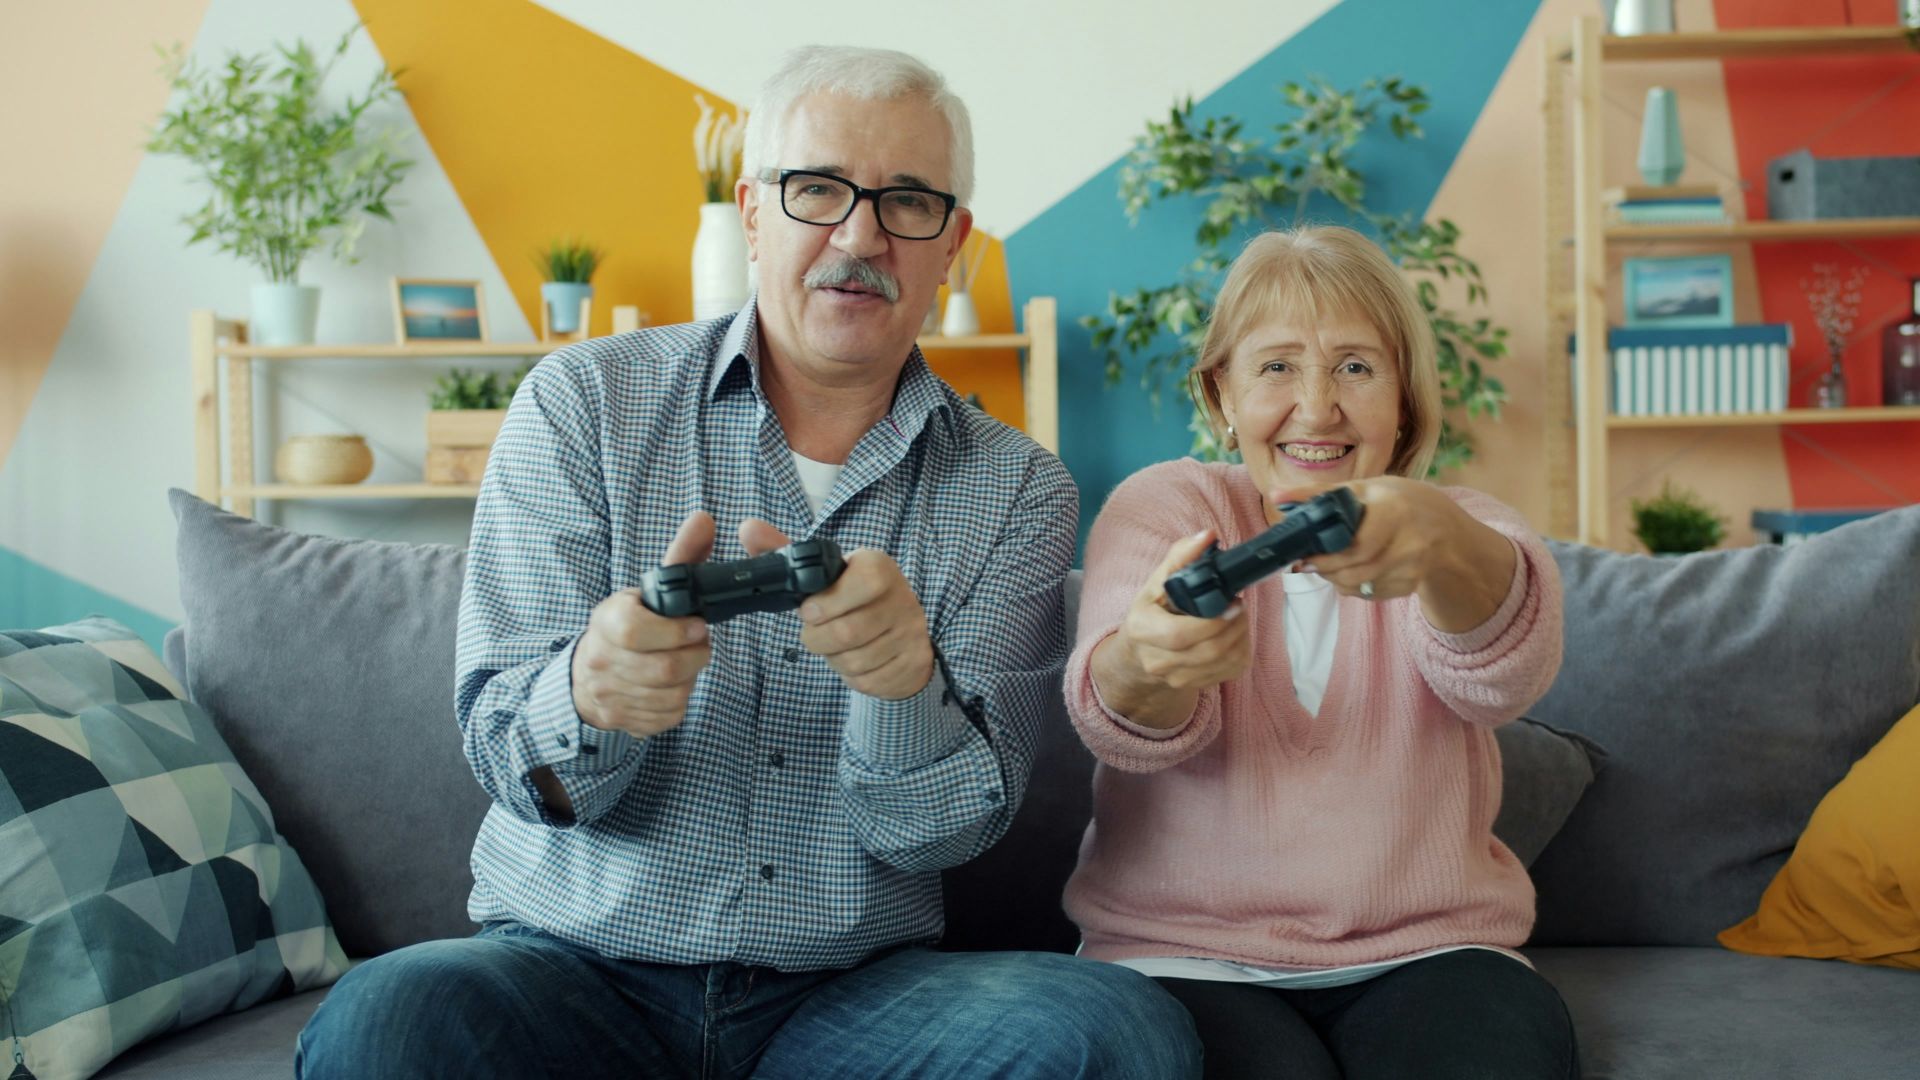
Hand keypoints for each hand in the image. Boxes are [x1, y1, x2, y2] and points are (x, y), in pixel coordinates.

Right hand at [570, 511, 715, 736]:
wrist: (587, 676)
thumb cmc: (627, 626)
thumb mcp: (648, 590)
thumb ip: (681, 556)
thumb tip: (705, 519)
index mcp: (607, 621)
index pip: (634, 631)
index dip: (675, 631)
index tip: (698, 626)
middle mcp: (601, 659)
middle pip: (664, 668)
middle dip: (694, 656)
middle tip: (697, 644)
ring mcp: (609, 695)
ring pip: (671, 694)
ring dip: (688, 679)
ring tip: (682, 662)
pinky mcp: (622, 721)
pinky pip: (667, 716)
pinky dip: (678, 702)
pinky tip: (670, 686)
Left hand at [741, 519, 934, 700]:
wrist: (900, 630)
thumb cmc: (850, 597)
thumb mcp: (823, 572)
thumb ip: (784, 552)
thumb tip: (747, 528)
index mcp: (878, 567)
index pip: (862, 582)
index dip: (826, 603)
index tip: (809, 611)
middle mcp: (902, 597)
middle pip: (848, 631)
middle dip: (818, 639)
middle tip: (815, 633)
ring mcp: (911, 632)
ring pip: (855, 660)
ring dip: (834, 659)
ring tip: (836, 646)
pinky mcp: (914, 662)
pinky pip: (869, 680)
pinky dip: (852, 676)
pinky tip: (855, 660)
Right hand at [1109, 528, 1253, 693]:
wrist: (1139, 655)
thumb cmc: (1151, 613)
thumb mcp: (1156, 582)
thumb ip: (1180, 557)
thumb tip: (1207, 536)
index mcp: (1141, 631)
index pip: (1179, 635)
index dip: (1212, 622)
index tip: (1231, 603)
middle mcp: (1156, 661)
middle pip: (1208, 651)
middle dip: (1234, 627)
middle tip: (1238, 606)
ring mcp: (1176, 678)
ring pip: (1224, 662)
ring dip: (1240, 636)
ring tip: (1236, 617)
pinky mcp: (1196, 685)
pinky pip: (1231, 670)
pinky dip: (1242, 650)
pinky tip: (1234, 634)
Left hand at [1274, 478, 1514, 630]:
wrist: (1450, 531)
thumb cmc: (1402, 502)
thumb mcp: (1368, 488)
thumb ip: (1322, 493)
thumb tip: (1276, 496)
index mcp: (1395, 510)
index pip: (1355, 544)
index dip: (1325, 555)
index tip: (1302, 554)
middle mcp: (1409, 542)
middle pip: (1354, 569)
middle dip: (1324, 568)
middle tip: (1306, 562)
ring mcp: (1413, 568)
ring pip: (1358, 585)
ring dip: (1335, 578)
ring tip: (1327, 564)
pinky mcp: (1410, 587)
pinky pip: (1369, 593)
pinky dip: (1353, 586)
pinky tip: (1353, 570)